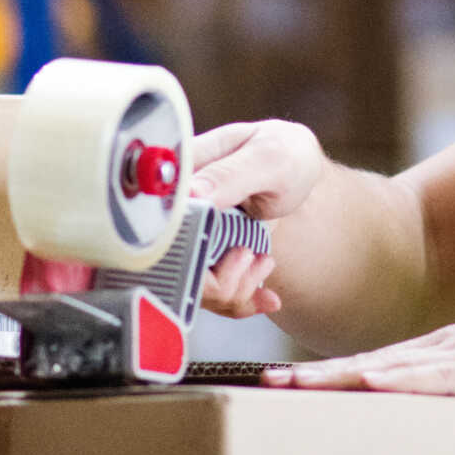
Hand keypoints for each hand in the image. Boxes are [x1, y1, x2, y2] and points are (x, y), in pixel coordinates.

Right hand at [190, 120, 325, 320]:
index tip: (231, 249)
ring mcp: (189, 234)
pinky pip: (211, 293)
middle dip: (215, 279)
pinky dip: (241, 301)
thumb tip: (190, 193)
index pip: (158, 220)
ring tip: (264, 262)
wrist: (296, 167)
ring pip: (192, 285)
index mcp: (182, 174)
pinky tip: (266, 297)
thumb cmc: (283, 153)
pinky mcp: (205, 254)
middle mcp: (178, 207)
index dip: (182, 247)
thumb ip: (230, 174)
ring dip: (234, 288)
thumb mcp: (266, 158)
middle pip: (170, 262)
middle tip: (250, 256)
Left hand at [263, 312, 454, 428]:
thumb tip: (441, 432)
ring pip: (393, 366)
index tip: (283, 384)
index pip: (380, 365)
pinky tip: (367, 380)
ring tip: (290, 384)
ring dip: (339, 374)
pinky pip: (441, 376)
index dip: (330, 373)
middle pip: (371, 362)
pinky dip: (400, 378)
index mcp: (454, 352)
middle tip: (260, 383)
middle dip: (315, 373)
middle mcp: (454, 346)